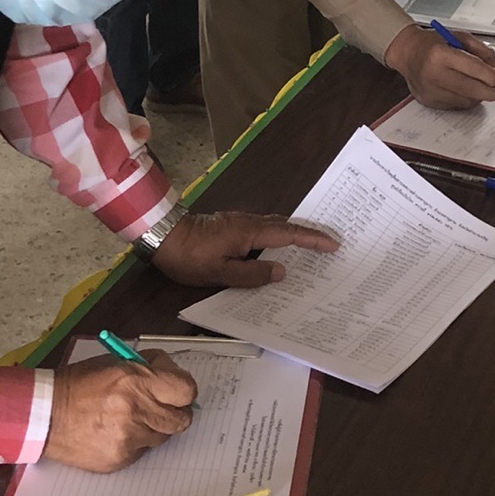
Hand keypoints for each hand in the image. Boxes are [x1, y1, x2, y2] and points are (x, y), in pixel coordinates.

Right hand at [43, 351, 196, 471]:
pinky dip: (135, 442)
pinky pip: (142, 451)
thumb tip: (172, 373)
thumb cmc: (79, 384)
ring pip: (162, 436)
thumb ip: (148, 366)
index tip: (178, 390)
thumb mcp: (114, 362)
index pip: (186, 390)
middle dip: (175, 411)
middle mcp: (136, 411)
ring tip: (130, 417)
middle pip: (181, 419)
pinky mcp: (120, 459)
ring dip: (153, 427)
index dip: (185, 389)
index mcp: (136, 381)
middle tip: (162, 406)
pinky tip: (115, 432)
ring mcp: (129, 438)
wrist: (46, 415)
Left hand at [153, 209, 339, 287]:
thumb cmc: (189, 257)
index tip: (332, 244)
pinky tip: (275, 251)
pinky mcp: (230, 225)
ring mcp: (238, 221)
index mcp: (249, 232)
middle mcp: (248, 222)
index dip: (312, 239)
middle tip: (328, 244)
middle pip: (285, 225)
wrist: (161, 236)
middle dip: (308, 234)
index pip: (288, 234)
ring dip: (292, 234)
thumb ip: (252, 274)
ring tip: (308, 249)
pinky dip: (276, 237)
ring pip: (273, 226)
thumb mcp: (220, 272)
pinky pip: (262, 230)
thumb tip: (282, 272)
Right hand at [385, 24, 494, 109]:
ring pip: (465, 100)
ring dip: (479, 96)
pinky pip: (456, 105)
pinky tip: (468, 92)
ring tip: (483, 89)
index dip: (491, 76)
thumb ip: (482, 51)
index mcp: (440, 54)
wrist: (407, 53)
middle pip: (470, 89)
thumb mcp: (460, 37)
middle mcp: (433, 74)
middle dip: (490, 92)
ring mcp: (430, 90)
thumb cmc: (435, 44)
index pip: (473, 68)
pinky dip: (467, 100)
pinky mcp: (429, 101)